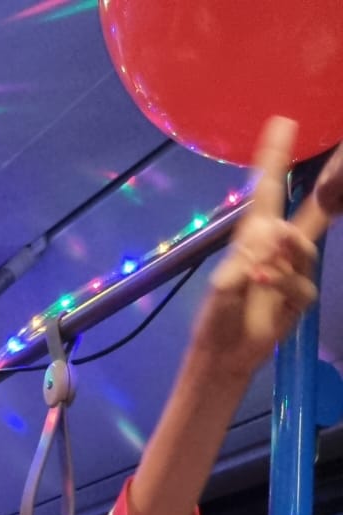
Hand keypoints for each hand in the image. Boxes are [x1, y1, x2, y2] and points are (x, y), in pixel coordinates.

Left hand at [194, 118, 340, 375]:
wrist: (224, 356)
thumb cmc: (216, 319)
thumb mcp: (223, 284)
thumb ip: (247, 257)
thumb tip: (274, 235)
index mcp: (251, 237)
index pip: (266, 191)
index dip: (274, 158)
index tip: (282, 124)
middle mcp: (275, 248)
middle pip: (305, 209)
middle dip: (322, 187)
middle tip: (336, 161)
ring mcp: (291, 271)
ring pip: (304, 246)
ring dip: (287, 254)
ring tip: (261, 269)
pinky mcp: (299, 296)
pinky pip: (302, 282)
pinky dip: (285, 284)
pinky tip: (265, 286)